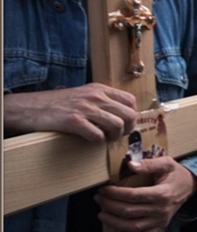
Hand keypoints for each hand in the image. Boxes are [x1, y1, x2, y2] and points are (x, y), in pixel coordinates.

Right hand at [3, 84, 136, 141]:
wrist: (30, 107)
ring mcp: (84, 108)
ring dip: (114, 137)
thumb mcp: (84, 95)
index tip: (123, 125)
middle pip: (129, 115)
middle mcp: (95, 96)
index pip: (131, 101)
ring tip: (105, 139)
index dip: (131, 116)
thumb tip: (122, 117)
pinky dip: (98, 142)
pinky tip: (90, 140)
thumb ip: (102, 101)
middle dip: (127, 129)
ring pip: (117, 125)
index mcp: (99, 89)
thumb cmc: (58, 104)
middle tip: (116, 136)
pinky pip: (98, 135)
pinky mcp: (73, 121)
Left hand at [94, 156, 196, 231]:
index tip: (104, 189)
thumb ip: (149, 164)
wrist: (190, 186)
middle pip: (129, 211)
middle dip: (110, 205)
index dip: (115, 194)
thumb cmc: (176, 174)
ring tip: (101, 214)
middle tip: (98, 198)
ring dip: (114, 222)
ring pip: (133, 226)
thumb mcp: (166, 163)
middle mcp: (161, 210)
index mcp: (162, 194)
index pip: (133, 196)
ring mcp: (161, 220)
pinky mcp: (160, 226)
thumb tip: (130, 165)